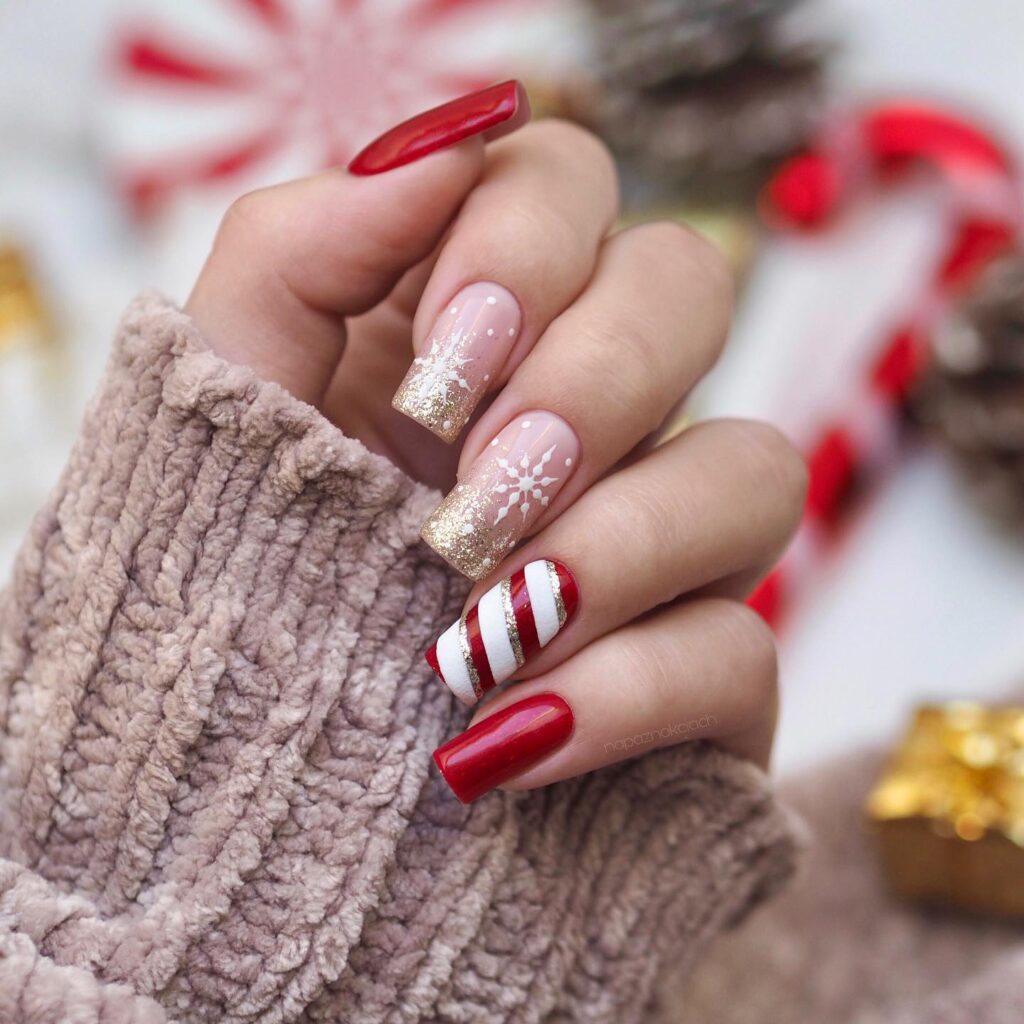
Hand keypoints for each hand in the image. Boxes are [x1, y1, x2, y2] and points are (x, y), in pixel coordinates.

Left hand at [185, 82, 806, 802]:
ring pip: (759, 470)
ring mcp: (660, 540)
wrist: (255, 777)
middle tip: (474, 497)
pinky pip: (740, 653)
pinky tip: (508, 739)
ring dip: (621, 544)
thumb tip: (445, 142)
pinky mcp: (699, 674)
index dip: (525, 251)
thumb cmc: (239, 573)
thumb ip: (305, 245)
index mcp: (481, 325)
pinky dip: (623, 693)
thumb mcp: (227, 401)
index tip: (437, 374)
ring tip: (480, 630)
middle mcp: (591, 411)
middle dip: (592, 382)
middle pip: (690, 289)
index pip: (570, 187)